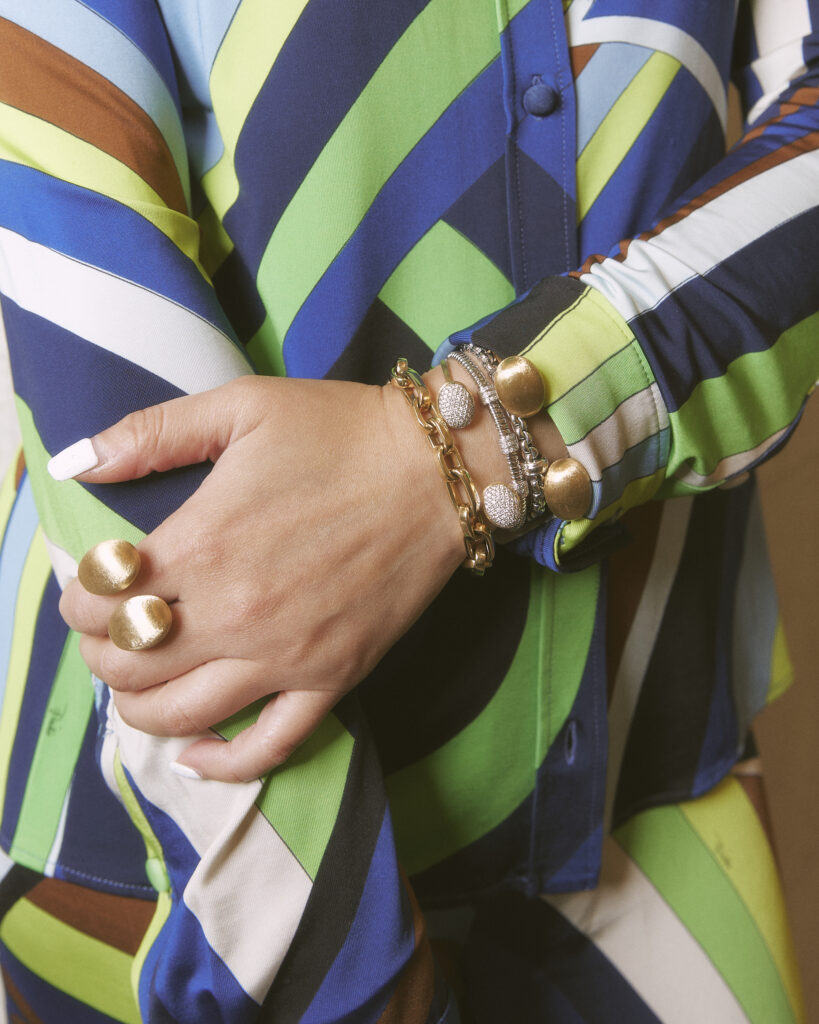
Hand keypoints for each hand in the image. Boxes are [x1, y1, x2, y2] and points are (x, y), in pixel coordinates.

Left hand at [58, 374, 465, 780]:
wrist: (438, 469)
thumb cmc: (341, 431)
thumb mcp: (240, 406)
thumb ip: (149, 431)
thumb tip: (75, 461)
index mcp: (202, 541)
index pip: (100, 597)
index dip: (79, 596)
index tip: (92, 584)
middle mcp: (234, 610)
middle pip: (126, 663)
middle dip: (99, 649)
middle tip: (110, 628)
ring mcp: (285, 655)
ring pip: (176, 715)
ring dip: (136, 705)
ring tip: (140, 679)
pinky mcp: (332, 678)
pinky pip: (267, 746)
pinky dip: (220, 763)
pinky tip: (195, 754)